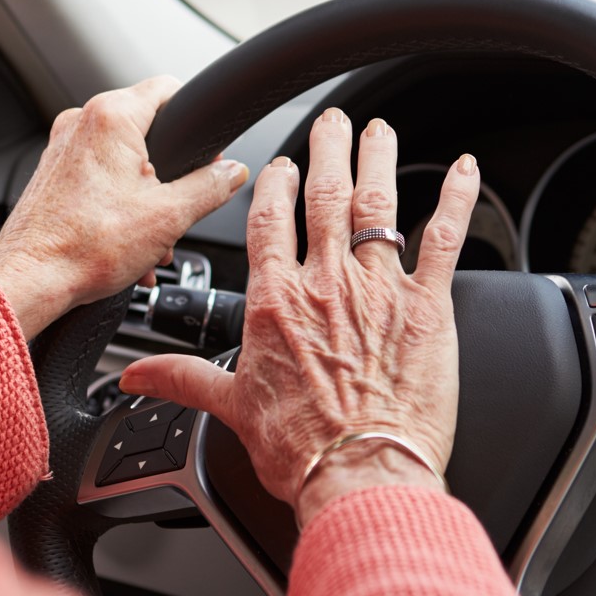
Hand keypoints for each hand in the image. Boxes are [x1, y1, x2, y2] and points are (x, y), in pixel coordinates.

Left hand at [0, 76, 248, 337]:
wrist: (30, 280)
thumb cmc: (85, 247)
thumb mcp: (169, 216)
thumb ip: (210, 186)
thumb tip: (232, 172)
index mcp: (111, 117)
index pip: (169, 88)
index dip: (195, 119)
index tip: (207, 153)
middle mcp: (81, 122)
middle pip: (147, 128)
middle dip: (170, 171)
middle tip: (179, 207)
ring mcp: (62, 147)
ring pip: (123, 158)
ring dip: (146, 196)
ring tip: (151, 240)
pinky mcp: (52, 173)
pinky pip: (98, 176)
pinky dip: (118, 203)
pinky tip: (127, 243)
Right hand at [119, 108, 478, 527]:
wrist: (359, 475)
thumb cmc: (300, 449)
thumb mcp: (230, 409)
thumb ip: (182, 379)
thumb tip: (134, 377)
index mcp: (275, 303)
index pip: (269, 221)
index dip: (276, 183)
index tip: (282, 165)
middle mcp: (325, 284)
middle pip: (324, 196)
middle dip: (328, 149)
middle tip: (334, 120)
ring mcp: (379, 291)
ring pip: (377, 205)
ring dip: (378, 159)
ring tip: (378, 130)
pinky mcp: (428, 309)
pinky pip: (443, 239)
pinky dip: (454, 198)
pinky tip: (461, 169)